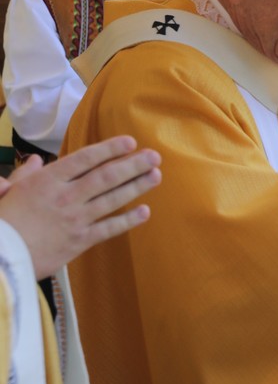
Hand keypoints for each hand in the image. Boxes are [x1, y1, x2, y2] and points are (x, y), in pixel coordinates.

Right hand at [0, 136, 161, 277]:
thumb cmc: (2, 222)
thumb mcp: (7, 191)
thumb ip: (25, 174)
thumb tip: (36, 161)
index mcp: (47, 181)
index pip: (85, 159)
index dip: (109, 149)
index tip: (130, 142)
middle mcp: (66, 196)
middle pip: (106, 177)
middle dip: (133, 164)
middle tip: (155, 156)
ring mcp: (75, 219)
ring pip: (112, 199)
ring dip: (137, 186)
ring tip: (156, 176)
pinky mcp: (79, 241)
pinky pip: (109, 228)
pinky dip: (128, 220)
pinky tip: (145, 212)